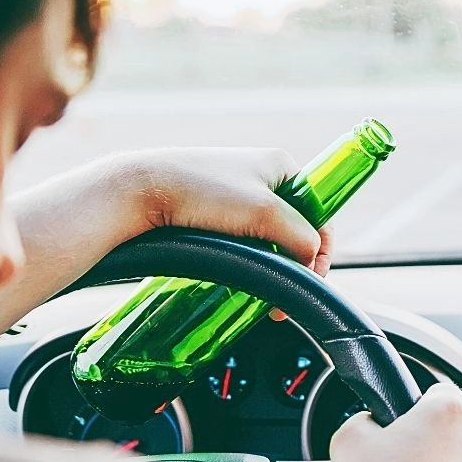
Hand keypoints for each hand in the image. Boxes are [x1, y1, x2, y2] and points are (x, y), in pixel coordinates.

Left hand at [130, 147, 332, 276]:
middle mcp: (261, 177)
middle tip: (281, 295)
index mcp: (281, 166)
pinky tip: (240, 276)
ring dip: (269, 265)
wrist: (141, 191)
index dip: (321, 249)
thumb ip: (300, 236)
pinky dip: (247, 260)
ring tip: (260, 292)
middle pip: (294, 229)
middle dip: (292, 263)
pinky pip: (243, 241)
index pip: (319, 211)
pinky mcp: (213, 211)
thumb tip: (311, 260)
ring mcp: (236, 194)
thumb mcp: (264, 212)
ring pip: (268, 239)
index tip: (310, 278)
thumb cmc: (201, 192)